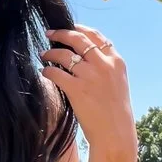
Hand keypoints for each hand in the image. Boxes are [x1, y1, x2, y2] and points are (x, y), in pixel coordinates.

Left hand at [40, 24, 136, 157]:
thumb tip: (85, 54)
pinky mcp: (77, 89)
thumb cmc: (115, 111)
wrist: (115, 133)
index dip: (80, 29)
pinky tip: (44, 72)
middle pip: (78, 38)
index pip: (96, 36)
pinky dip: (47, 70)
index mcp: (116, 61)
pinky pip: (56, 73)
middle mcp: (104, 65)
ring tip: (43, 54)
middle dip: (61, 33)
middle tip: (49, 33)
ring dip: (50, 52)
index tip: (69, 28)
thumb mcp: (118, 82)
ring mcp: (90, 76)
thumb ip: (106, 66)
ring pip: (64, 54)